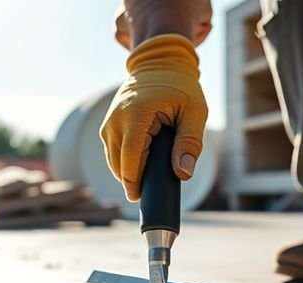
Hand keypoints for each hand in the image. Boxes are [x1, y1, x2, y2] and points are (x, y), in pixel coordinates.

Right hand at [101, 34, 207, 201]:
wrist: (159, 64)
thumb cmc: (181, 88)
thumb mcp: (195, 113)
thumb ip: (190, 143)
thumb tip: (183, 173)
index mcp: (137, 115)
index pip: (130, 159)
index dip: (134, 182)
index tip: (140, 198)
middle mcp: (116, 120)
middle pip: (119, 165)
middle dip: (134, 181)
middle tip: (154, 188)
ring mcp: (108, 123)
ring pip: (114, 162)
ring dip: (129, 173)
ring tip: (150, 176)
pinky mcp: (107, 126)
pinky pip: (113, 153)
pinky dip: (125, 163)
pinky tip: (141, 166)